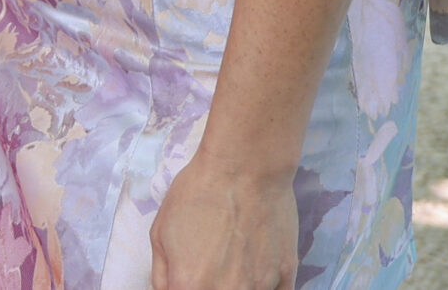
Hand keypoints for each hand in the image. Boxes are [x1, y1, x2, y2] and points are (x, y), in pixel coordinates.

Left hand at [148, 152, 296, 289]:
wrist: (244, 169)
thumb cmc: (196, 195)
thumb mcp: (160, 233)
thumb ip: (161, 274)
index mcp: (190, 286)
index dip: (183, 285)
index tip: (185, 276)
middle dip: (207, 285)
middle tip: (208, 265)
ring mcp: (260, 288)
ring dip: (237, 286)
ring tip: (231, 261)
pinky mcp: (287, 277)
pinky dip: (263, 285)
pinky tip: (254, 266)